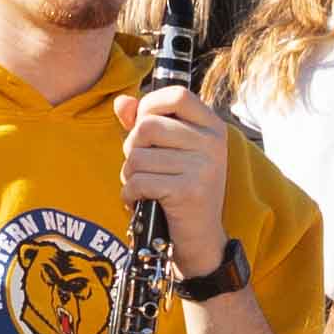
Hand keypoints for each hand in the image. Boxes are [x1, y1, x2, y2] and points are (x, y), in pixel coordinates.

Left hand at [121, 81, 232, 272]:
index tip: (144, 125)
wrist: (200, 239)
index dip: (151, 105)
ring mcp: (203, 167)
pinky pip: (138, 182)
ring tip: (144, 187)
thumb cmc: (180, 191)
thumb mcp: (169, 152)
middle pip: (147, 126)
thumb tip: (121, 102)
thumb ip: (146, 123)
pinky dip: (130, 194)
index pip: (177, 94)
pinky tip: (141, 201)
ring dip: (129, 175)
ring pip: (137, 157)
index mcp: (212, 127)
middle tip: (141, 166)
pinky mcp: (188, 191)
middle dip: (131, 148)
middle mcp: (212, 143)